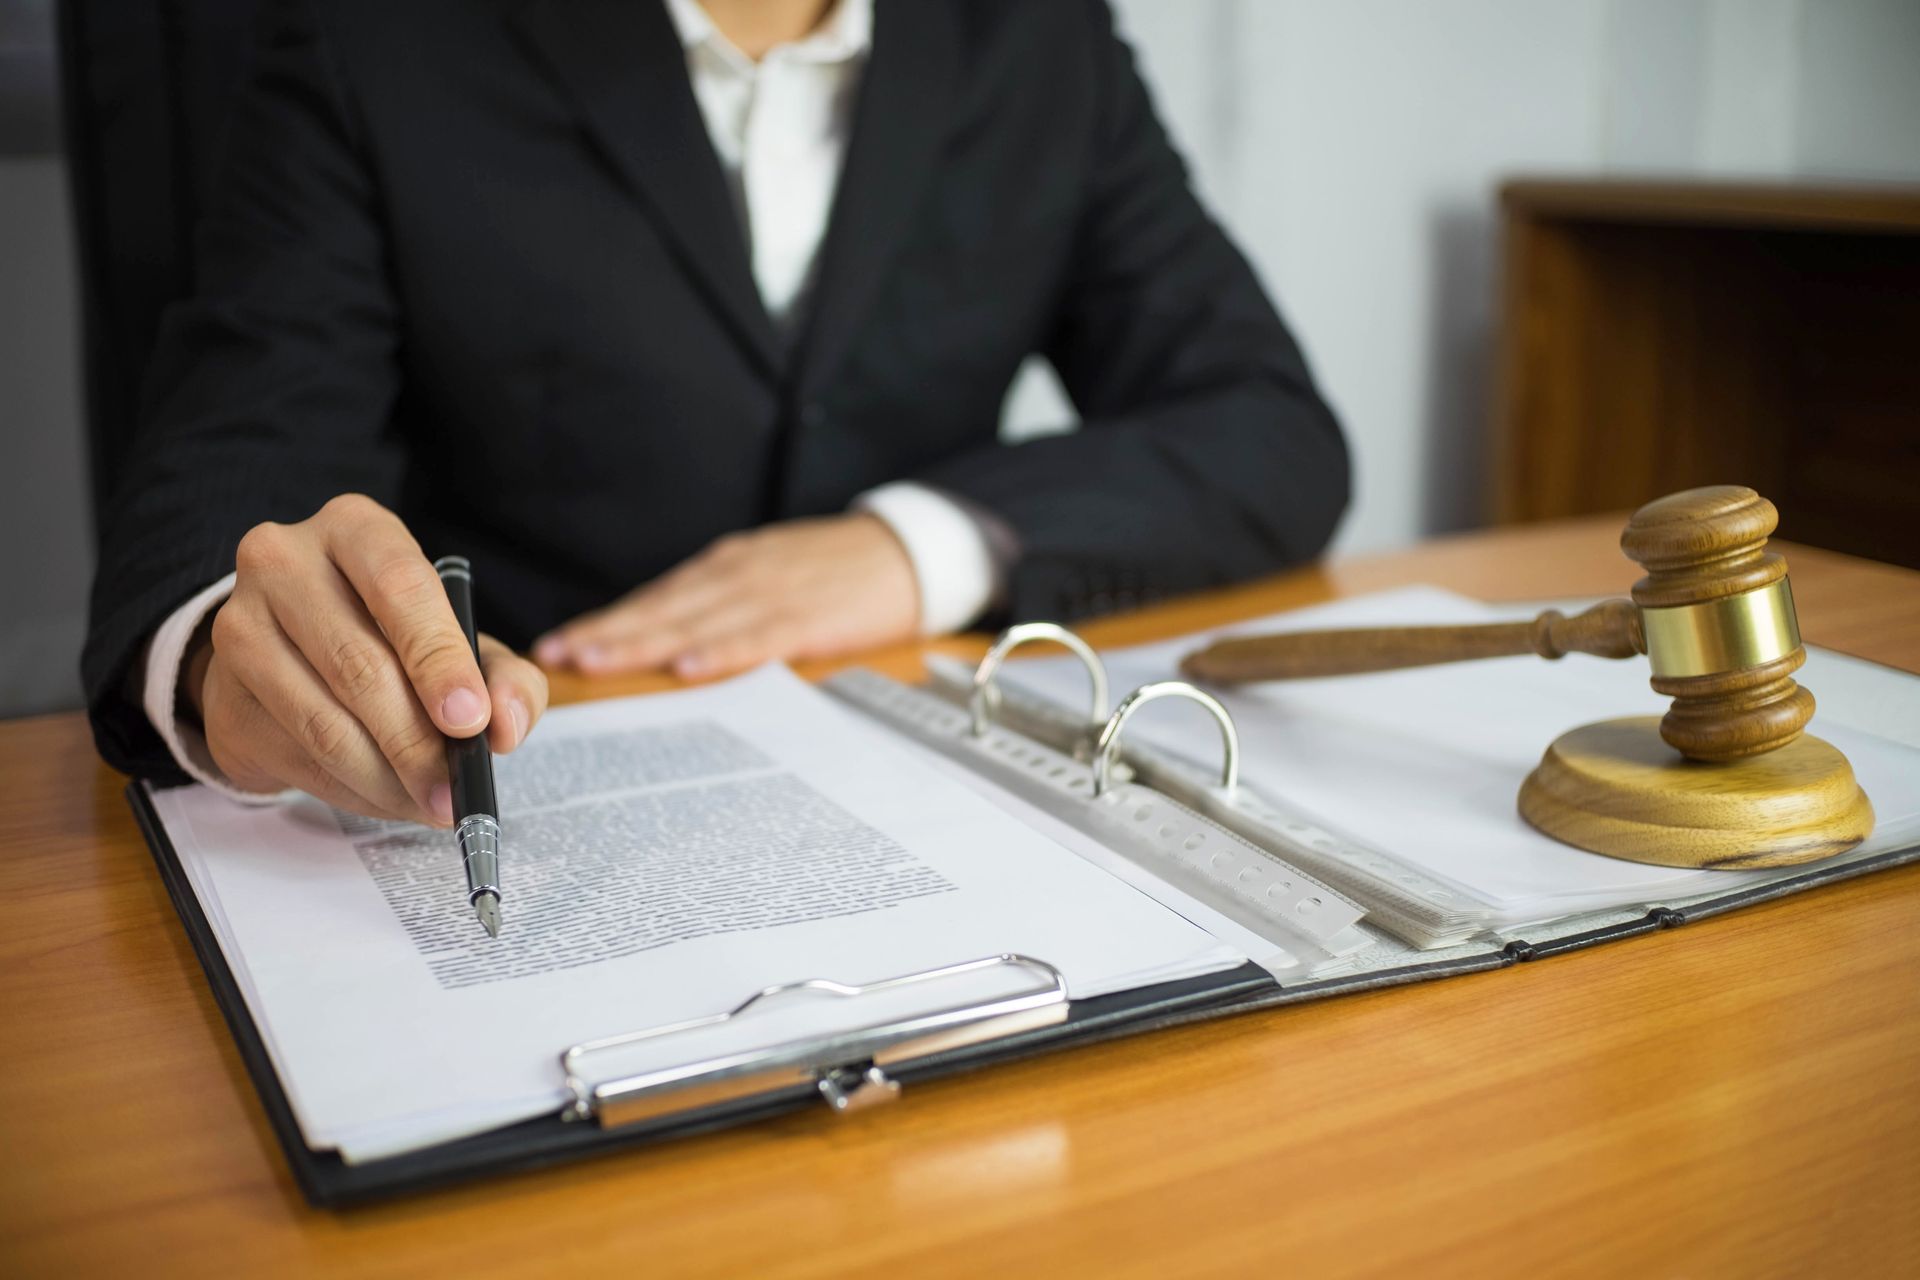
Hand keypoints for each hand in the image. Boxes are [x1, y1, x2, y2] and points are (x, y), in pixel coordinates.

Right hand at [187, 494, 549, 824]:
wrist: (292, 652)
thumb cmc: (390, 637)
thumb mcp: (461, 642)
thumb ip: (505, 678)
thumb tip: (506, 726)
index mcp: (355, 530)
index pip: (399, 587)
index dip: (439, 660)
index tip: (471, 721)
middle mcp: (284, 563)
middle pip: (359, 666)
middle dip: (418, 742)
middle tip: (456, 789)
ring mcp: (240, 628)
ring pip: (323, 723)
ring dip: (388, 779)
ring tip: (432, 803)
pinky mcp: (225, 697)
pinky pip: (298, 758)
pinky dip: (355, 791)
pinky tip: (389, 797)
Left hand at [534, 514, 918, 678]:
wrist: (911, 551)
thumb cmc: (839, 573)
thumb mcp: (773, 575)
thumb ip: (725, 605)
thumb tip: (668, 644)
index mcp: (729, 567)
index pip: (656, 599)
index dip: (606, 622)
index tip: (558, 645)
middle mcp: (741, 573)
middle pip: (663, 608)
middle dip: (607, 633)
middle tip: (557, 657)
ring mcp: (774, 591)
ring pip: (695, 620)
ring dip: (642, 642)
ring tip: (596, 661)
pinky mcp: (810, 615)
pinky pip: (757, 636)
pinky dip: (720, 651)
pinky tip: (687, 665)